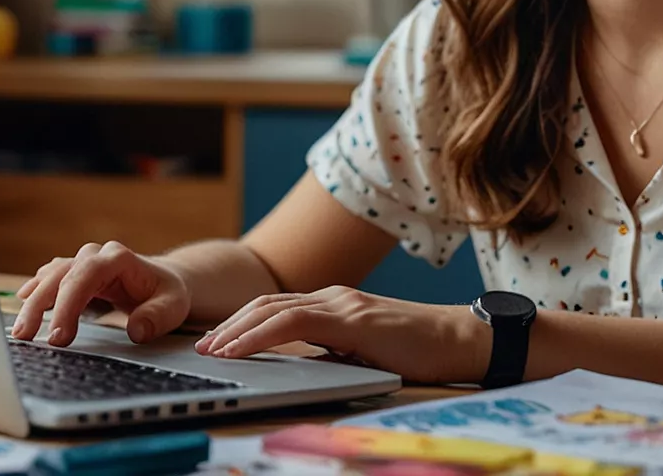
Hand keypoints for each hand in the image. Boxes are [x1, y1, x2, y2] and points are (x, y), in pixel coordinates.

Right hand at [11, 241, 191, 346]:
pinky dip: (35, 291)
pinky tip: (22, 300)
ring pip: (50, 277)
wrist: (161, 281)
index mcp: (118, 258)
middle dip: (40, 307)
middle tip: (27, 338)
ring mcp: (81, 262)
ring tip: (19, 332)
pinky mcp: (72, 273)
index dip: (68, 304)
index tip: (59, 336)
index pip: (86, 276)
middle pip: (61, 276)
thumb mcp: (173, 306)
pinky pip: (49, 278)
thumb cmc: (166, 294)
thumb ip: (157, 317)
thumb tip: (136, 330)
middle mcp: (95, 255)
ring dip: (32, 302)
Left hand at [193, 287, 489, 384]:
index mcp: (335, 304)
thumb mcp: (364, 351)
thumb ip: (334, 351)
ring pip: (273, 308)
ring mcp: (342, 304)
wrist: (460, 341)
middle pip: (266, 303)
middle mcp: (334, 296)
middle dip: (229, 324)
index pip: (276, 306)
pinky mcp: (352, 318)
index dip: (242, 323)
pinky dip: (260, 335)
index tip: (217, 342)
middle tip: (201, 346)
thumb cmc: (419, 351)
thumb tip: (300, 366)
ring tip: (212, 349)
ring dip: (236, 329)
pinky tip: (241, 350)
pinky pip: (293, 322)